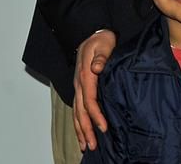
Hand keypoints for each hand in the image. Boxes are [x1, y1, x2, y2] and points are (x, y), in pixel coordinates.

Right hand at [73, 29, 115, 150]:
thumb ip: (102, 56)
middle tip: (93, 146)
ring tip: (86, 145)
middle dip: (86, 130)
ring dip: (80, 130)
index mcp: (86, 75)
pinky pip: (77, 109)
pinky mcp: (80, 88)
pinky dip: (78, 122)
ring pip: (76, 113)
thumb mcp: (104, 44)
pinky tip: (82, 132)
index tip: (103, 127)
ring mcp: (78, 87)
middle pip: (81, 112)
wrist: (91, 34)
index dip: (96, 115)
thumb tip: (97, 68)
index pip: (90, 100)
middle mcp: (79, 84)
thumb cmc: (101, 40)